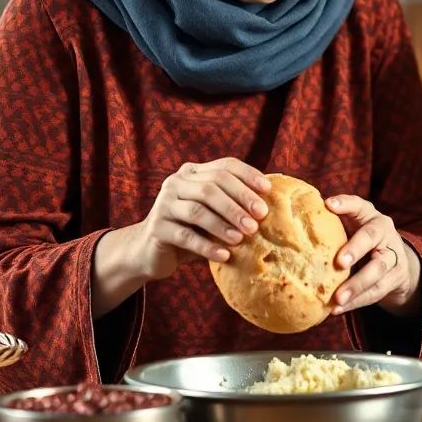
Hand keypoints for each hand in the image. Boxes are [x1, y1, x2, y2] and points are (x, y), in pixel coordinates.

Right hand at [132, 158, 271, 279]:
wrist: (151, 251)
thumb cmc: (192, 230)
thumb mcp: (212, 213)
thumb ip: (232, 204)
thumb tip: (270, 206)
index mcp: (192, 172)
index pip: (224, 166)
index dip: (247, 176)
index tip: (268, 190)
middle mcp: (176, 182)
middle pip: (211, 187)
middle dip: (238, 202)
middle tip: (258, 220)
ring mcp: (163, 204)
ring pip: (198, 210)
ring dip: (223, 225)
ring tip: (242, 238)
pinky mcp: (156, 228)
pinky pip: (185, 236)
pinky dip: (207, 246)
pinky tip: (224, 255)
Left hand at [325, 195, 421, 316]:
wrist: (395, 259)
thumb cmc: (362, 238)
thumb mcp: (353, 226)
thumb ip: (332, 222)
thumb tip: (297, 216)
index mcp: (370, 216)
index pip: (358, 205)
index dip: (345, 204)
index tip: (328, 205)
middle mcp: (384, 233)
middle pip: (371, 238)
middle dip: (355, 249)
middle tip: (340, 262)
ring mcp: (393, 256)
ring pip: (377, 271)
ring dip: (356, 286)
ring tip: (337, 298)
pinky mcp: (395, 279)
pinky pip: (376, 292)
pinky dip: (356, 302)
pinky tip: (338, 308)